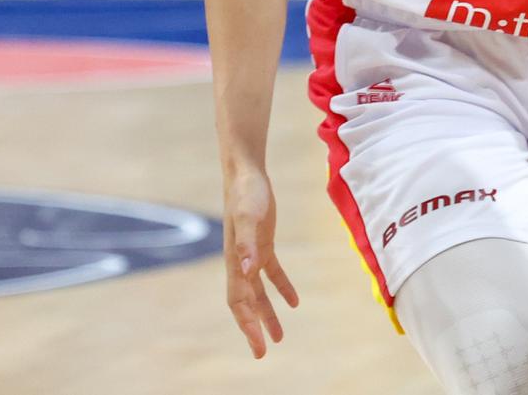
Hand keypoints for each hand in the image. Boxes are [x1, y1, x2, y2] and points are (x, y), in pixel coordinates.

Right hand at [223, 164, 299, 358]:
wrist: (246, 174)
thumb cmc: (246, 194)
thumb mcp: (249, 217)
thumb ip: (247, 243)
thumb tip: (246, 271)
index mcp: (234, 262)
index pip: (238, 302)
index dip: (247, 325)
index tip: (258, 345)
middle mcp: (240, 262)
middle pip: (245, 304)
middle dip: (253, 329)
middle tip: (262, 353)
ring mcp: (251, 254)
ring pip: (258, 293)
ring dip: (267, 314)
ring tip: (279, 337)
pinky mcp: (263, 244)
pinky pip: (272, 273)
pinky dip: (281, 288)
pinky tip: (294, 302)